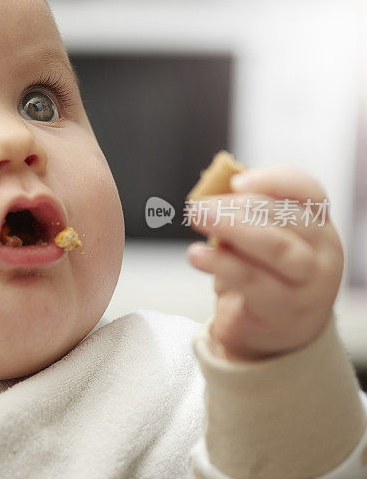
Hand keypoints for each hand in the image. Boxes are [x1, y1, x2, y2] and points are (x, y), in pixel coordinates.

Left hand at [185, 165, 343, 360]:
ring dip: (231, 228)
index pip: (307, 192)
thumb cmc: (265, 276)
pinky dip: (220, 263)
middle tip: (197, 205)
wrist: (277, 336)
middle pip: (285, 216)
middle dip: (236, 206)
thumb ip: (244, 216)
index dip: (273, 181)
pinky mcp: (284, 308)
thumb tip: (208, 195)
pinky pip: (251, 280)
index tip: (235, 182)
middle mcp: (321, 250)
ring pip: (274, 247)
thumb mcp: (260, 241)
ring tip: (196, 218)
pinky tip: (196, 255)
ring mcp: (308, 282)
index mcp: (317, 223)